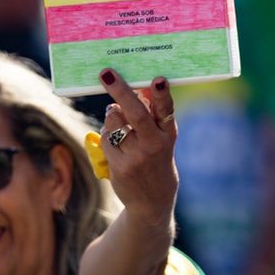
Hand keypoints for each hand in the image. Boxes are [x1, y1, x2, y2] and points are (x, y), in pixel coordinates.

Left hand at [98, 68, 178, 226]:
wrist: (152, 201)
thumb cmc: (156, 160)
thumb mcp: (162, 140)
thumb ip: (152, 118)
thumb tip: (133, 89)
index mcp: (168, 135)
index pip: (166, 110)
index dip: (162, 95)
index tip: (158, 79)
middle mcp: (154, 145)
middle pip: (136, 114)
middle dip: (120, 91)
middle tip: (106, 74)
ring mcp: (136, 157)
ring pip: (114, 123)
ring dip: (111, 115)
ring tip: (117, 119)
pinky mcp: (120, 167)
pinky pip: (106, 139)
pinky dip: (107, 133)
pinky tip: (115, 140)